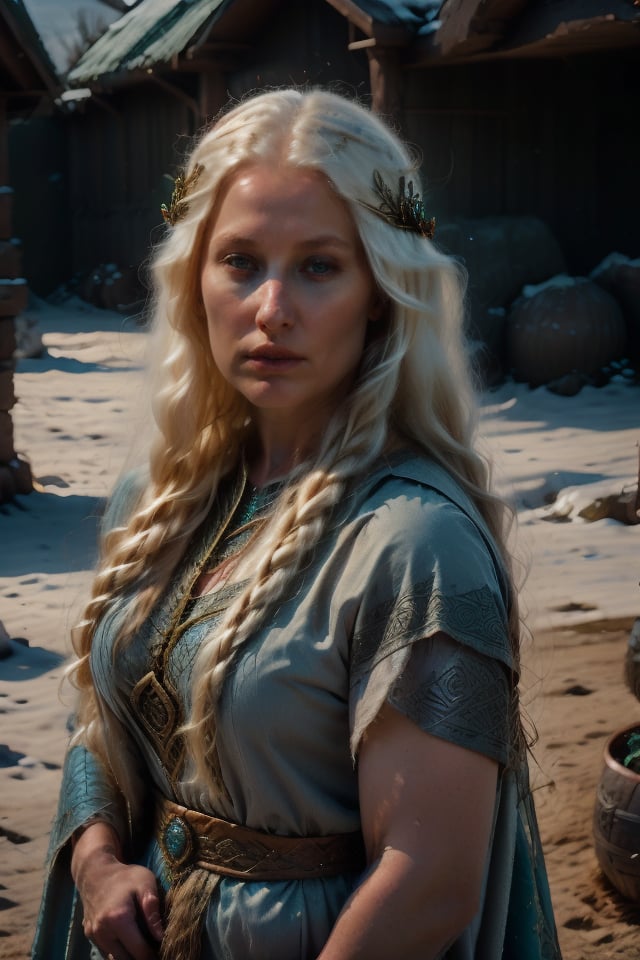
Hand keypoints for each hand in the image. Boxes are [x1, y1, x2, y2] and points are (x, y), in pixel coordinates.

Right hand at [72, 822, 163, 959]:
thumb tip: (160, 936)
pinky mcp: (89, 936)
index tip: (164, 953)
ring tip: (144, 946)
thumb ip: (152, 909)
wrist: (95, 871)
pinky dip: (119, 951)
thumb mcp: (145, 882)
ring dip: (130, 956)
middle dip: (142, 957)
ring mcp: (93, 936)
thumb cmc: (125, 876)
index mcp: (118, 919)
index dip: (154, 956)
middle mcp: (102, 932)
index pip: (140, 952)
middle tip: (156, 950)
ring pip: (115, 959)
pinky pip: (106, 952)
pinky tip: (131, 941)